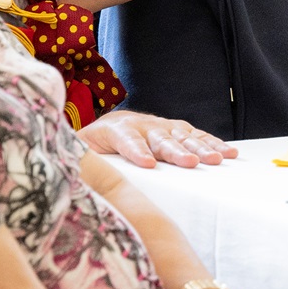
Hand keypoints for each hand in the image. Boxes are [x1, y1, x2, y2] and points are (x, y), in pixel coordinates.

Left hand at [78, 109, 237, 168]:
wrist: (105, 127)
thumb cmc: (90, 146)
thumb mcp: (77, 149)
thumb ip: (74, 155)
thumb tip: (59, 161)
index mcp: (114, 129)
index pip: (126, 140)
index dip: (137, 151)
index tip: (149, 164)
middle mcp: (141, 124)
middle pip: (159, 139)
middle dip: (176, 151)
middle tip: (191, 163)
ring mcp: (160, 125)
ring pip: (182, 136)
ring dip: (201, 148)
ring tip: (218, 159)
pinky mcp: (174, 129)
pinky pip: (195, 136)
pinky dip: (212, 143)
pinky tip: (228, 152)